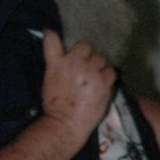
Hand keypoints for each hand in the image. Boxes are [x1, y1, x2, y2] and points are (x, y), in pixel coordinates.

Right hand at [41, 29, 114, 143]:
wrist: (65, 124)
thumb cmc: (54, 106)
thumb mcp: (48, 78)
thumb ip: (53, 58)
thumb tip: (50, 34)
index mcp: (58, 63)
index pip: (55, 39)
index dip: (64, 45)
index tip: (70, 53)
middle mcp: (75, 63)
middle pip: (86, 47)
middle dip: (86, 57)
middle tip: (84, 72)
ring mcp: (91, 72)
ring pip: (100, 59)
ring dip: (98, 66)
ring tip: (93, 80)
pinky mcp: (104, 83)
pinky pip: (111, 72)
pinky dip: (107, 77)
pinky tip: (102, 86)